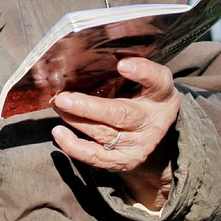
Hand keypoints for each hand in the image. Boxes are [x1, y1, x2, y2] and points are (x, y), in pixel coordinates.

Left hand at [50, 57, 179, 210]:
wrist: (157, 132)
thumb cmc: (145, 95)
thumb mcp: (147, 78)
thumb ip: (132, 67)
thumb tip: (102, 58)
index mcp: (161, 93)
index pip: (157, 79)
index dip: (141, 72)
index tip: (122, 65)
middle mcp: (152, 121)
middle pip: (121, 114)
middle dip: (89, 107)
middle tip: (64, 98)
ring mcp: (139, 145)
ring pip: (104, 134)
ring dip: (77, 120)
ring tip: (59, 106)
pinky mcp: (124, 161)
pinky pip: (97, 157)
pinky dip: (75, 147)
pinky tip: (60, 132)